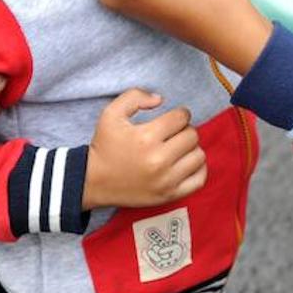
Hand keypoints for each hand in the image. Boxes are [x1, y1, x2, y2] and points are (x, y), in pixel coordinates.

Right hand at [83, 89, 206, 208]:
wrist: (93, 181)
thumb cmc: (104, 146)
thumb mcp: (111, 114)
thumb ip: (135, 96)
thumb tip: (160, 99)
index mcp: (146, 137)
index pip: (182, 117)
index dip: (180, 114)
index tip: (173, 118)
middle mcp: (158, 160)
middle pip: (192, 136)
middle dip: (184, 130)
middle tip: (173, 134)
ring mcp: (165, 180)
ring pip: (198, 156)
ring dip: (191, 149)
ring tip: (178, 148)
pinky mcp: (169, 195)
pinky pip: (199, 179)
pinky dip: (198, 169)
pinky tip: (186, 163)